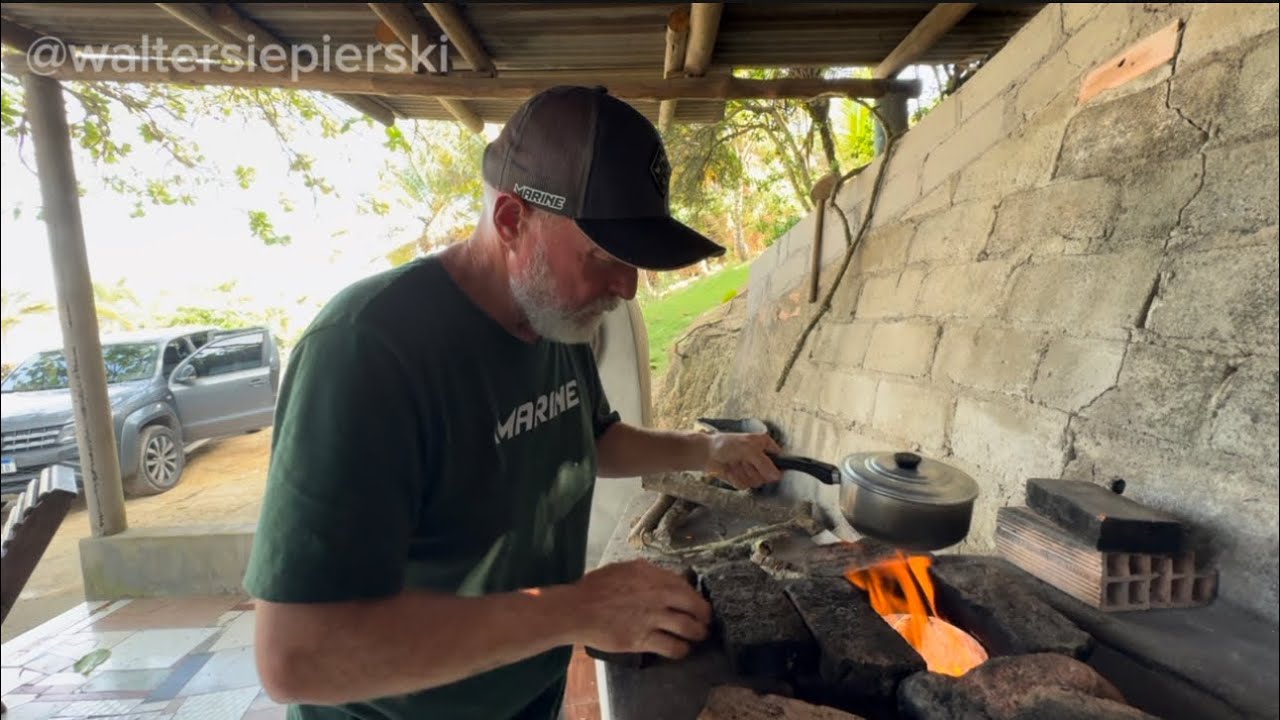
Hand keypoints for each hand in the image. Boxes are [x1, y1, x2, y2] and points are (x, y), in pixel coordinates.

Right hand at [567, 560, 711, 658]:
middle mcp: (657, 594)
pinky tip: (681, 650)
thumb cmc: (595, 588)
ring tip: (698, 636)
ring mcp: (652, 618)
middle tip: (705, 621)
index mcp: (652, 574)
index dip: (694, 596)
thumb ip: (645, 574)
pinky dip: (681, 649)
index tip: (696, 603)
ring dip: (697, 633)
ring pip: (689, 627)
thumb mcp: (623, 570)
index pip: (685, 585)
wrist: (577, 609)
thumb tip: (663, 578)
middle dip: (704, 615)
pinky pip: (673, 646)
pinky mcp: (644, 639)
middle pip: (695, 605)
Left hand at [705, 432, 783, 489]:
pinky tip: (730, 470)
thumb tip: (777, 475)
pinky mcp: (742, 478)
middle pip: (769, 475)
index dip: (777, 467)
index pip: (780, 459)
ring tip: (735, 463)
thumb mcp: (748, 449)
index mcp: (764, 445)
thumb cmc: (725, 444)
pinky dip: (736, 478)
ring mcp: (751, 469)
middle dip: (754, 470)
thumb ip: (764, 462)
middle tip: (744, 461)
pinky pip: (745, 485)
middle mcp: (760, 458)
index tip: (770, 470)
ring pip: (756, 482)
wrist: (707, 453)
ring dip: (744, 474)